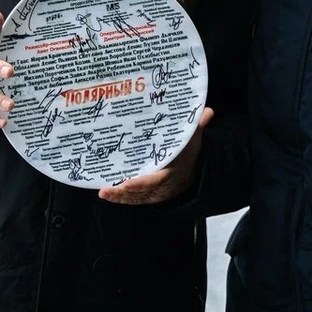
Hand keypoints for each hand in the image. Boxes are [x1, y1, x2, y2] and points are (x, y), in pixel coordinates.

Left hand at [98, 107, 213, 204]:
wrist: (192, 172)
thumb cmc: (187, 153)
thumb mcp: (193, 140)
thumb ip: (197, 126)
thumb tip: (208, 111)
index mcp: (172, 172)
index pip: (156, 180)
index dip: (141, 184)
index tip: (126, 183)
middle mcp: (162, 186)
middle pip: (141, 192)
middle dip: (123, 193)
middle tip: (106, 190)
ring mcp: (155, 193)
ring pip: (135, 198)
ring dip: (119, 197)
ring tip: (103, 192)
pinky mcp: (148, 196)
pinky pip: (134, 199)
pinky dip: (121, 198)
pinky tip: (107, 194)